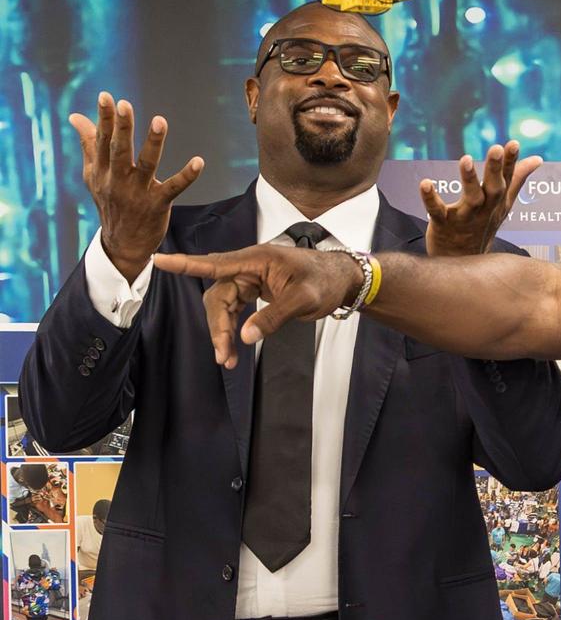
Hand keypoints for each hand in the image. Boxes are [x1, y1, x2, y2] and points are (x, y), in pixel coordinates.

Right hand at [72, 92, 203, 281]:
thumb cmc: (110, 201)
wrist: (122, 244)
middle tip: (125, 105)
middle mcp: (117, 180)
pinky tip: (199, 161)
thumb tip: (75, 116)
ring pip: (146, 164)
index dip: (104, 119)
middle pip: (119, 150)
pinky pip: (174, 187)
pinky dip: (187, 175)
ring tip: (159, 121)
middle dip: (121, 127)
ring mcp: (138, 193)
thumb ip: (89, 144)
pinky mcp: (158, 204)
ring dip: (153, 143)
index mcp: (102, 171)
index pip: (102, 141)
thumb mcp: (94, 175)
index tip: (106, 97)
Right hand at [153, 245, 362, 368]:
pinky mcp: (254, 291)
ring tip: (227, 359)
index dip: (185, 264)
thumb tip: (244, 336)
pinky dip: (233, 329)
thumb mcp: (304, 300)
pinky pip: (234, 310)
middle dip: (217, 326)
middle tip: (223, 355)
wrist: (343, 280)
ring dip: (222, 332)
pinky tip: (234, 349)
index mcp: (257, 260)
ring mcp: (250, 279)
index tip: (158, 259)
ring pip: (223, 306)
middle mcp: (248, 267)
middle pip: (218, 296)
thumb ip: (274, 317)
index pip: (215, 263)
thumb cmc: (326, 281)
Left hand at [419, 141, 540, 255]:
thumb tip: (538, 160)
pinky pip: (437, 212)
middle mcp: (484, 209)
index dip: (511, 161)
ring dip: (469, 180)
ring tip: (465, 160)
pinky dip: (431, 199)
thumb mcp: (504, 204)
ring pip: (471, 199)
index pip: (507, 179)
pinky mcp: (443, 225)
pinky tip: (425, 183)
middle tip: (495, 148)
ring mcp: (465, 218)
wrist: (462, 262)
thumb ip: (517, 179)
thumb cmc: (482, 227)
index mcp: (498, 201)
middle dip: (495, 169)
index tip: (514, 143)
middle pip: (493, 188)